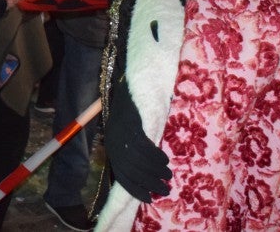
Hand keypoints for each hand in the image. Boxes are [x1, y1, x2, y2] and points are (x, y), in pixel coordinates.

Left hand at [105, 77, 171, 202]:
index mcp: (113, 144)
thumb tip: (148, 172)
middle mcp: (114, 139)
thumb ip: (138, 149)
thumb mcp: (134, 131)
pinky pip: (142, 145)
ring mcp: (121, 130)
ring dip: (153, 171)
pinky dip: (154, 155)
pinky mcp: (130, 121)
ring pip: (136, 159)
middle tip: (164, 189)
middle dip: (147, 182)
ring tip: (167, 175)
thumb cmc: (140, 109)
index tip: (149, 198)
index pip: (121, 174)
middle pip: (130, 169)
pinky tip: (164, 159)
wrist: (140, 81)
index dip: (134, 188)